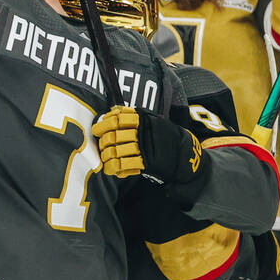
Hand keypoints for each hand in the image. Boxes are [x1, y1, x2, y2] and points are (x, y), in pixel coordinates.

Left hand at [92, 105, 209, 189]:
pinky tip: (111, 169)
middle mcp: (143, 132)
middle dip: (103, 142)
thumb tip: (111, 111)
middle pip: (114, 137)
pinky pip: (125, 165)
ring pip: (117, 152)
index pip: (118, 118)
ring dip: (106, 157)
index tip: (96, 129)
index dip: (104, 124)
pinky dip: (114, 168)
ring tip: (105, 158)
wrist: (183, 153)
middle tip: (101, 146)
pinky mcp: (147, 163)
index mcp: (144, 119)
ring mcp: (145, 148)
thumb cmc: (163, 136)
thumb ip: (132, 115)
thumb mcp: (151, 119)